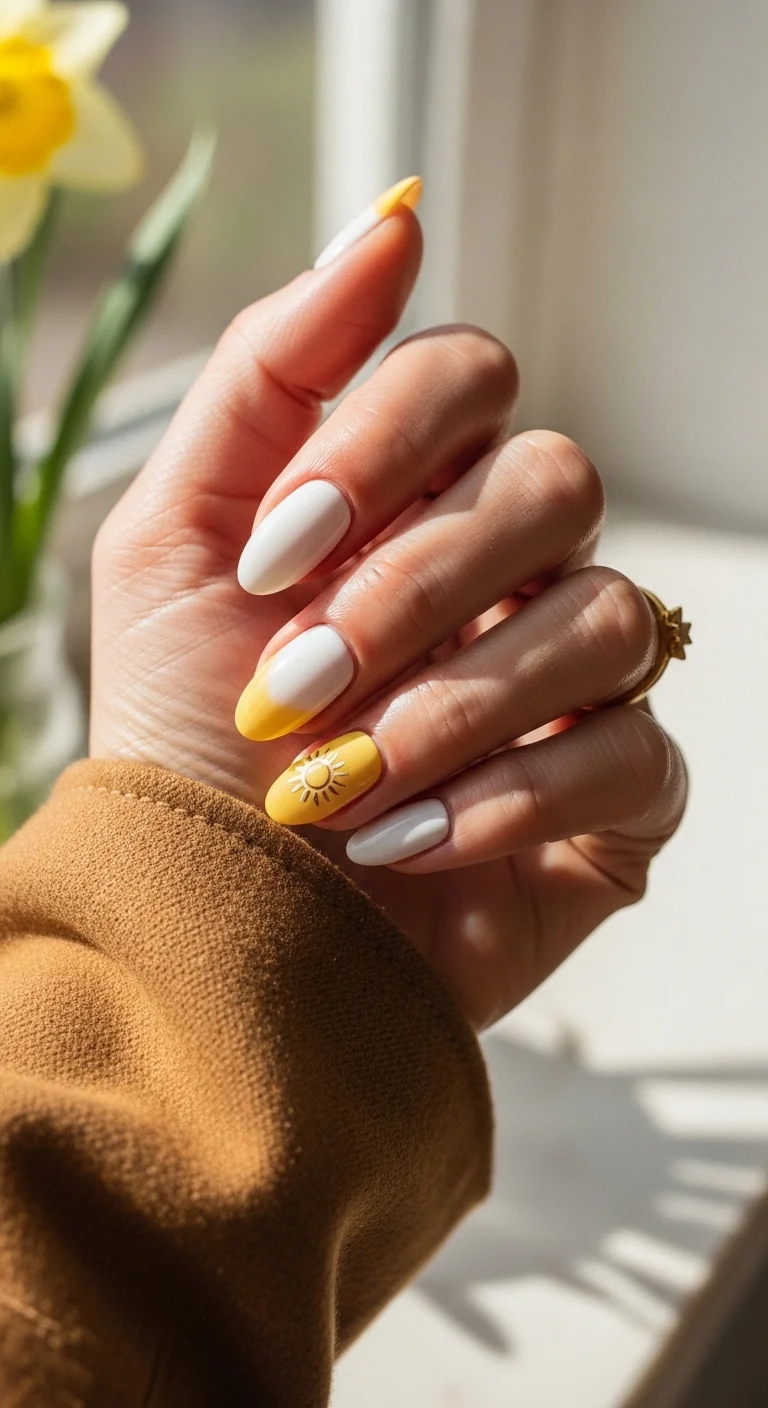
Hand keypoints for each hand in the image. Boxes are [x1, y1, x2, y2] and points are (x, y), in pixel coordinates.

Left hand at [92, 206, 686, 1029]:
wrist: (208, 927)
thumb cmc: (180, 738)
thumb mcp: (171, 540)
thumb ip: (267, 374)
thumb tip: (392, 223)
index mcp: (411, 496)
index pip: (471, 375)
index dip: (382, 443)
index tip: (272, 557)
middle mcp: (504, 571)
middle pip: (557, 482)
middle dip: (412, 589)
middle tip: (295, 688)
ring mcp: (569, 681)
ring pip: (606, 615)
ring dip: (453, 708)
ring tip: (341, 786)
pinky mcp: (615, 796)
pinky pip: (637, 750)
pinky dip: (515, 798)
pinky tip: (414, 844)